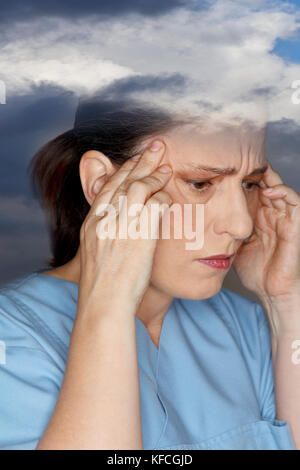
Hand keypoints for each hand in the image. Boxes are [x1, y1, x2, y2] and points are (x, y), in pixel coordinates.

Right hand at [77, 140, 172, 317]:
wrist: (104, 303)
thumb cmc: (103, 286)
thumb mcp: (96, 254)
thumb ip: (106, 234)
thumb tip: (120, 225)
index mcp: (92, 223)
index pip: (108, 187)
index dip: (123, 170)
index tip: (135, 159)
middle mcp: (105, 219)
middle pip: (125, 180)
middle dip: (142, 160)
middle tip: (156, 145)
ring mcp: (122, 225)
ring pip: (140, 187)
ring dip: (155, 175)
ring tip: (167, 167)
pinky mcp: (140, 235)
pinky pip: (156, 205)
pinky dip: (164, 197)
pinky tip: (169, 196)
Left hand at [233, 161, 299, 301]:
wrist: (274, 293)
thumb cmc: (256, 273)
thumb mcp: (235, 247)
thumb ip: (226, 233)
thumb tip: (203, 224)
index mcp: (258, 218)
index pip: (251, 191)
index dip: (240, 179)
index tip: (224, 168)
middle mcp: (272, 215)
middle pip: (264, 185)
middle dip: (252, 172)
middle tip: (238, 159)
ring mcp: (284, 219)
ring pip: (279, 188)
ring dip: (267, 177)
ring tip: (253, 168)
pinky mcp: (296, 226)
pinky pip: (294, 202)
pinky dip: (283, 192)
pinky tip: (268, 189)